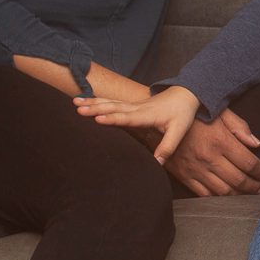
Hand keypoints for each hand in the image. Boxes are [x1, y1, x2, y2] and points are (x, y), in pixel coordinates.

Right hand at [75, 86, 200, 161]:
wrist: (185, 95)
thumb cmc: (181, 113)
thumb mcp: (178, 131)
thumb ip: (167, 147)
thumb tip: (157, 164)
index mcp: (146, 115)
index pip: (127, 117)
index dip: (112, 118)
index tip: (97, 119)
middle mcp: (136, 108)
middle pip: (113, 107)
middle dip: (95, 108)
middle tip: (78, 110)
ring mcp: (132, 105)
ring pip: (110, 102)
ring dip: (92, 102)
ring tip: (74, 102)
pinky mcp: (130, 104)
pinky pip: (111, 101)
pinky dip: (97, 100)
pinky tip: (84, 99)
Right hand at [165, 107, 259, 196]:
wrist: (160, 120)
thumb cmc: (194, 114)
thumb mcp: (220, 112)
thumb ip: (240, 128)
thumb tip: (257, 144)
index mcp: (220, 141)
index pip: (248, 163)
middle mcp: (209, 158)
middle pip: (238, 180)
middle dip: (254, 187)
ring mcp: (196, 169)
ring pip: (223, 191)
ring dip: (239, 196)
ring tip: (249, 195)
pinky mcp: (184, 176)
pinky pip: (205, 194)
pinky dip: (219, 198)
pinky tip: (228, 197)